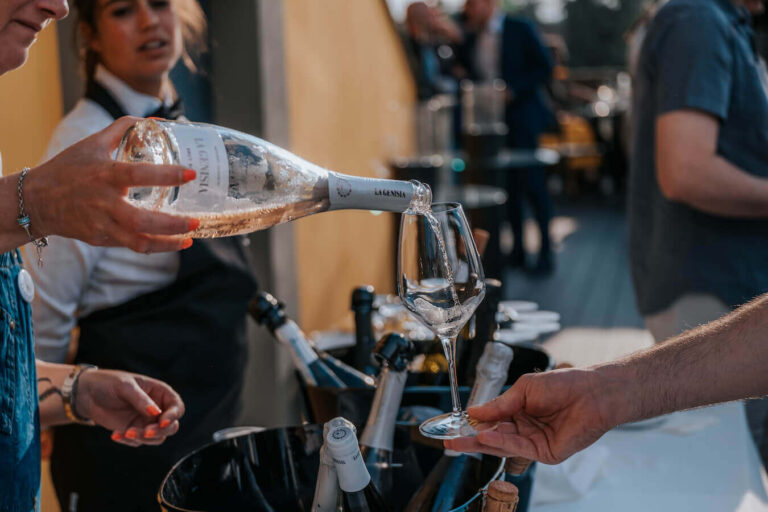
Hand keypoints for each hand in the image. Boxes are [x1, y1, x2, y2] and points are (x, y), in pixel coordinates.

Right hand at [25, 116, 198, 252]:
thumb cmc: (69, 167)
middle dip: (172, 224)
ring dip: (167, 243)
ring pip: (138, 241)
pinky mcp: (100, 239)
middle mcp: (103, 202)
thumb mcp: (93, 143)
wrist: (36, 200)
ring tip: (190, 238)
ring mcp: (101, 224)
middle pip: (141, 220)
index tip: (190, 174)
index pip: (138, 174)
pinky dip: (154, 246)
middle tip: (195, 220)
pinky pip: (131, 246)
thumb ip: (124, 129)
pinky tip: (174, 242)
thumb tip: (157, 120)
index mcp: (104, 174)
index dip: (166, 175)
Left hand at [76, 369, 184, 446]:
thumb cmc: (109, 382)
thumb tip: (155, 412)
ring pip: (156, 438)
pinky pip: (138, 442)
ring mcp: (145, 421)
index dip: (173, 415)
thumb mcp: (125, 386)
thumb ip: (141, 399)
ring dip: (143, 438)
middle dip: (159, 431)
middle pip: (171, 426)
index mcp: (160, 393)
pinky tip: (115, 435)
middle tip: (145, 432)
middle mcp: (156, 408)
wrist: (86, 394)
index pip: (176, 407)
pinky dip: (128, 441)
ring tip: (126, 433)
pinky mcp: (133, 431)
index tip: (162, 422)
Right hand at [444, 368, 613, 463]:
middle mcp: (525, 429)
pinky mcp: (546, 453)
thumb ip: (500, 403)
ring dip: (482, 443)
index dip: (473, 424)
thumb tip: (474, 412)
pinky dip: (501, 443)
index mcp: (519, 412)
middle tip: (450, 442)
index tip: (455, 426)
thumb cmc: (564, 384)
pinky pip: (519, 449)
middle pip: (493, 437)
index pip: (491, 421)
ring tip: (463, 440)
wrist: (593, 392)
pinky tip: (485, 437)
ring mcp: (535, 443)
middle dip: (471, 440)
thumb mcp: (525, 389)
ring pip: (503, 445)